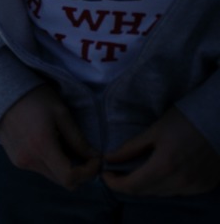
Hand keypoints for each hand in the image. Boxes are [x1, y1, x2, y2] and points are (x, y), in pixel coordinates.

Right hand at [0, 83, 100, 190]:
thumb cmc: (33, 97)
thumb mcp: (60, 113)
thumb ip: (78, 139)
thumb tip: (93, 157)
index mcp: (42, 147)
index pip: (70, 178)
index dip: (89, 172)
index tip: (95, 158)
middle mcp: (29, 159)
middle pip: (63, 181)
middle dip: (80, 171)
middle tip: (85, 153)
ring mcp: (20, 161)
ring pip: (53, 176)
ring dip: (65, 167)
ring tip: (65, 145)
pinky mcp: (15, 159)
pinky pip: (40, 169)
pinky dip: (51, 163)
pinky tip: (49, 143)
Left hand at [103, 107, 219, 197]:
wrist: (218, 123)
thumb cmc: (184, 121)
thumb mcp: (153, 131)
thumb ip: (130, 147)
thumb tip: (110, 158)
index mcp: (164, 166)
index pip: (132, 186)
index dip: (115, 183)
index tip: (105, 173)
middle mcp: (180, 182)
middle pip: (146, 192)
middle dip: (127, 184)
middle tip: (117, 172)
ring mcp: (195, 187)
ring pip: (162, 193)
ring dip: (146, 186)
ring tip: (136, 172)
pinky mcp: (205, 186)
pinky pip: (178, 192)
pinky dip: (165, 186)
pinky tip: (160, 174)